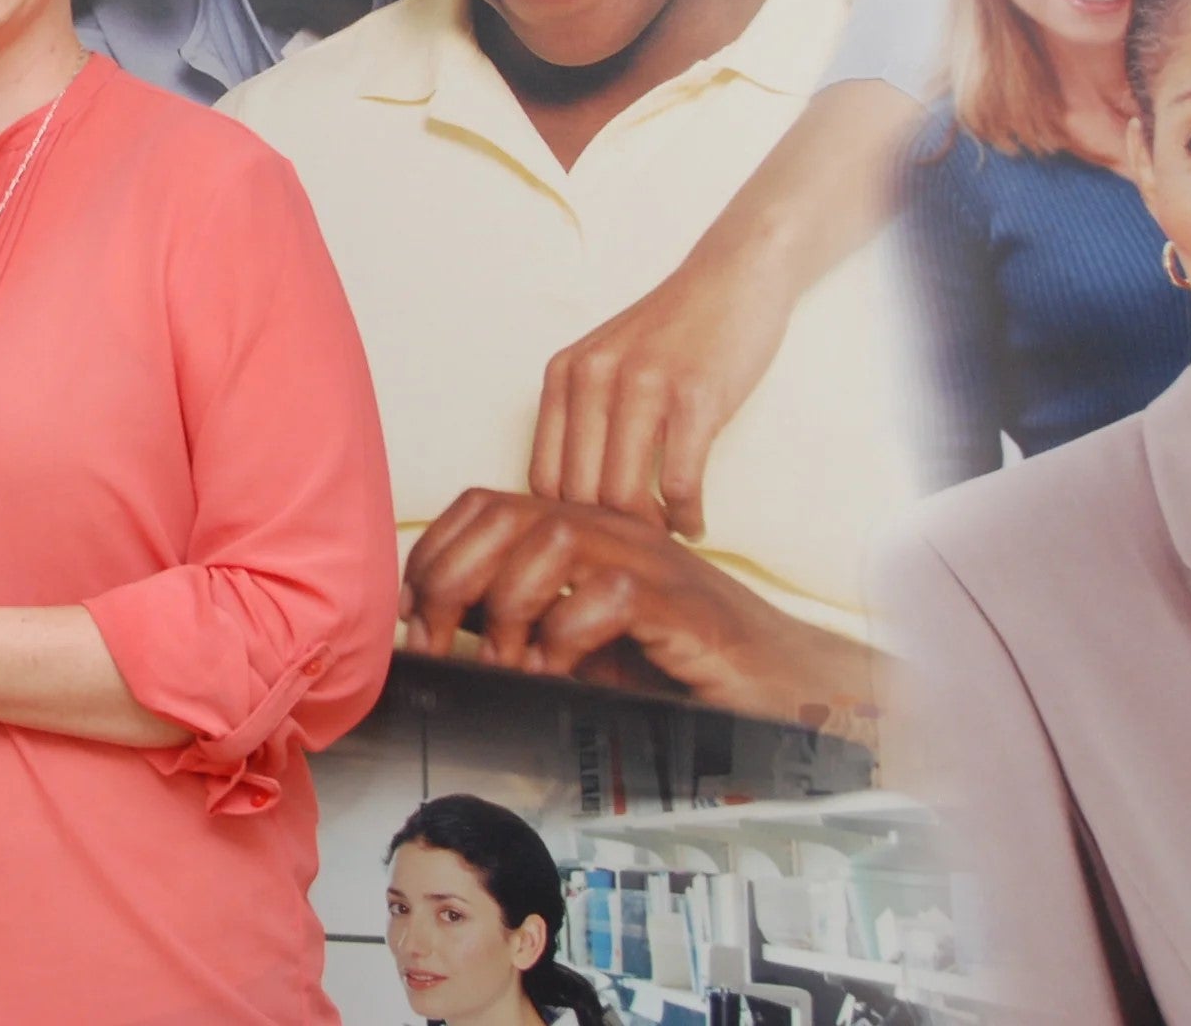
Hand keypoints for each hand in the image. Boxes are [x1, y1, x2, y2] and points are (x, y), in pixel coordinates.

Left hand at [401, 489, 871, 723]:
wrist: (778, 682)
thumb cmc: (676, 661)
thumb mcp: (574, 639)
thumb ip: (515, 620)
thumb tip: (434, 627)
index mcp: (578, 528)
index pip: (481, 507)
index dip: (432, 555)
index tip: (411, 615)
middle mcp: (609, 530)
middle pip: (502, 514)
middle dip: (451, 580)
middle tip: (438, 643)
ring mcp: (647, 560)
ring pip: (549, 542)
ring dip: (508, 609)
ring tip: (505, 664)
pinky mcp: (681, 604)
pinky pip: (607, 596)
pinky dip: (567, 637)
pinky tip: (559, 672)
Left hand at [528, 235, 785, 538]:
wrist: (733, 278)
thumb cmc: (671, 333)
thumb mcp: (606, 363)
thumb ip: (583, 417)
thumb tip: (569, 503)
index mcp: (563, 375)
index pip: (542, 477)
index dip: (565, 522)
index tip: (594, 540)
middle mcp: (592, 379)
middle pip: (579, 495)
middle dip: (606, 536)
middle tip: (632, 552)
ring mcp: (642, 387)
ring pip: (624, 496)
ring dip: (646, 533)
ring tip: (663, 539)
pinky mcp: (695, 398)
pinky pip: (679, 483)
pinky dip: (687, 517)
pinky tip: (695, 524)